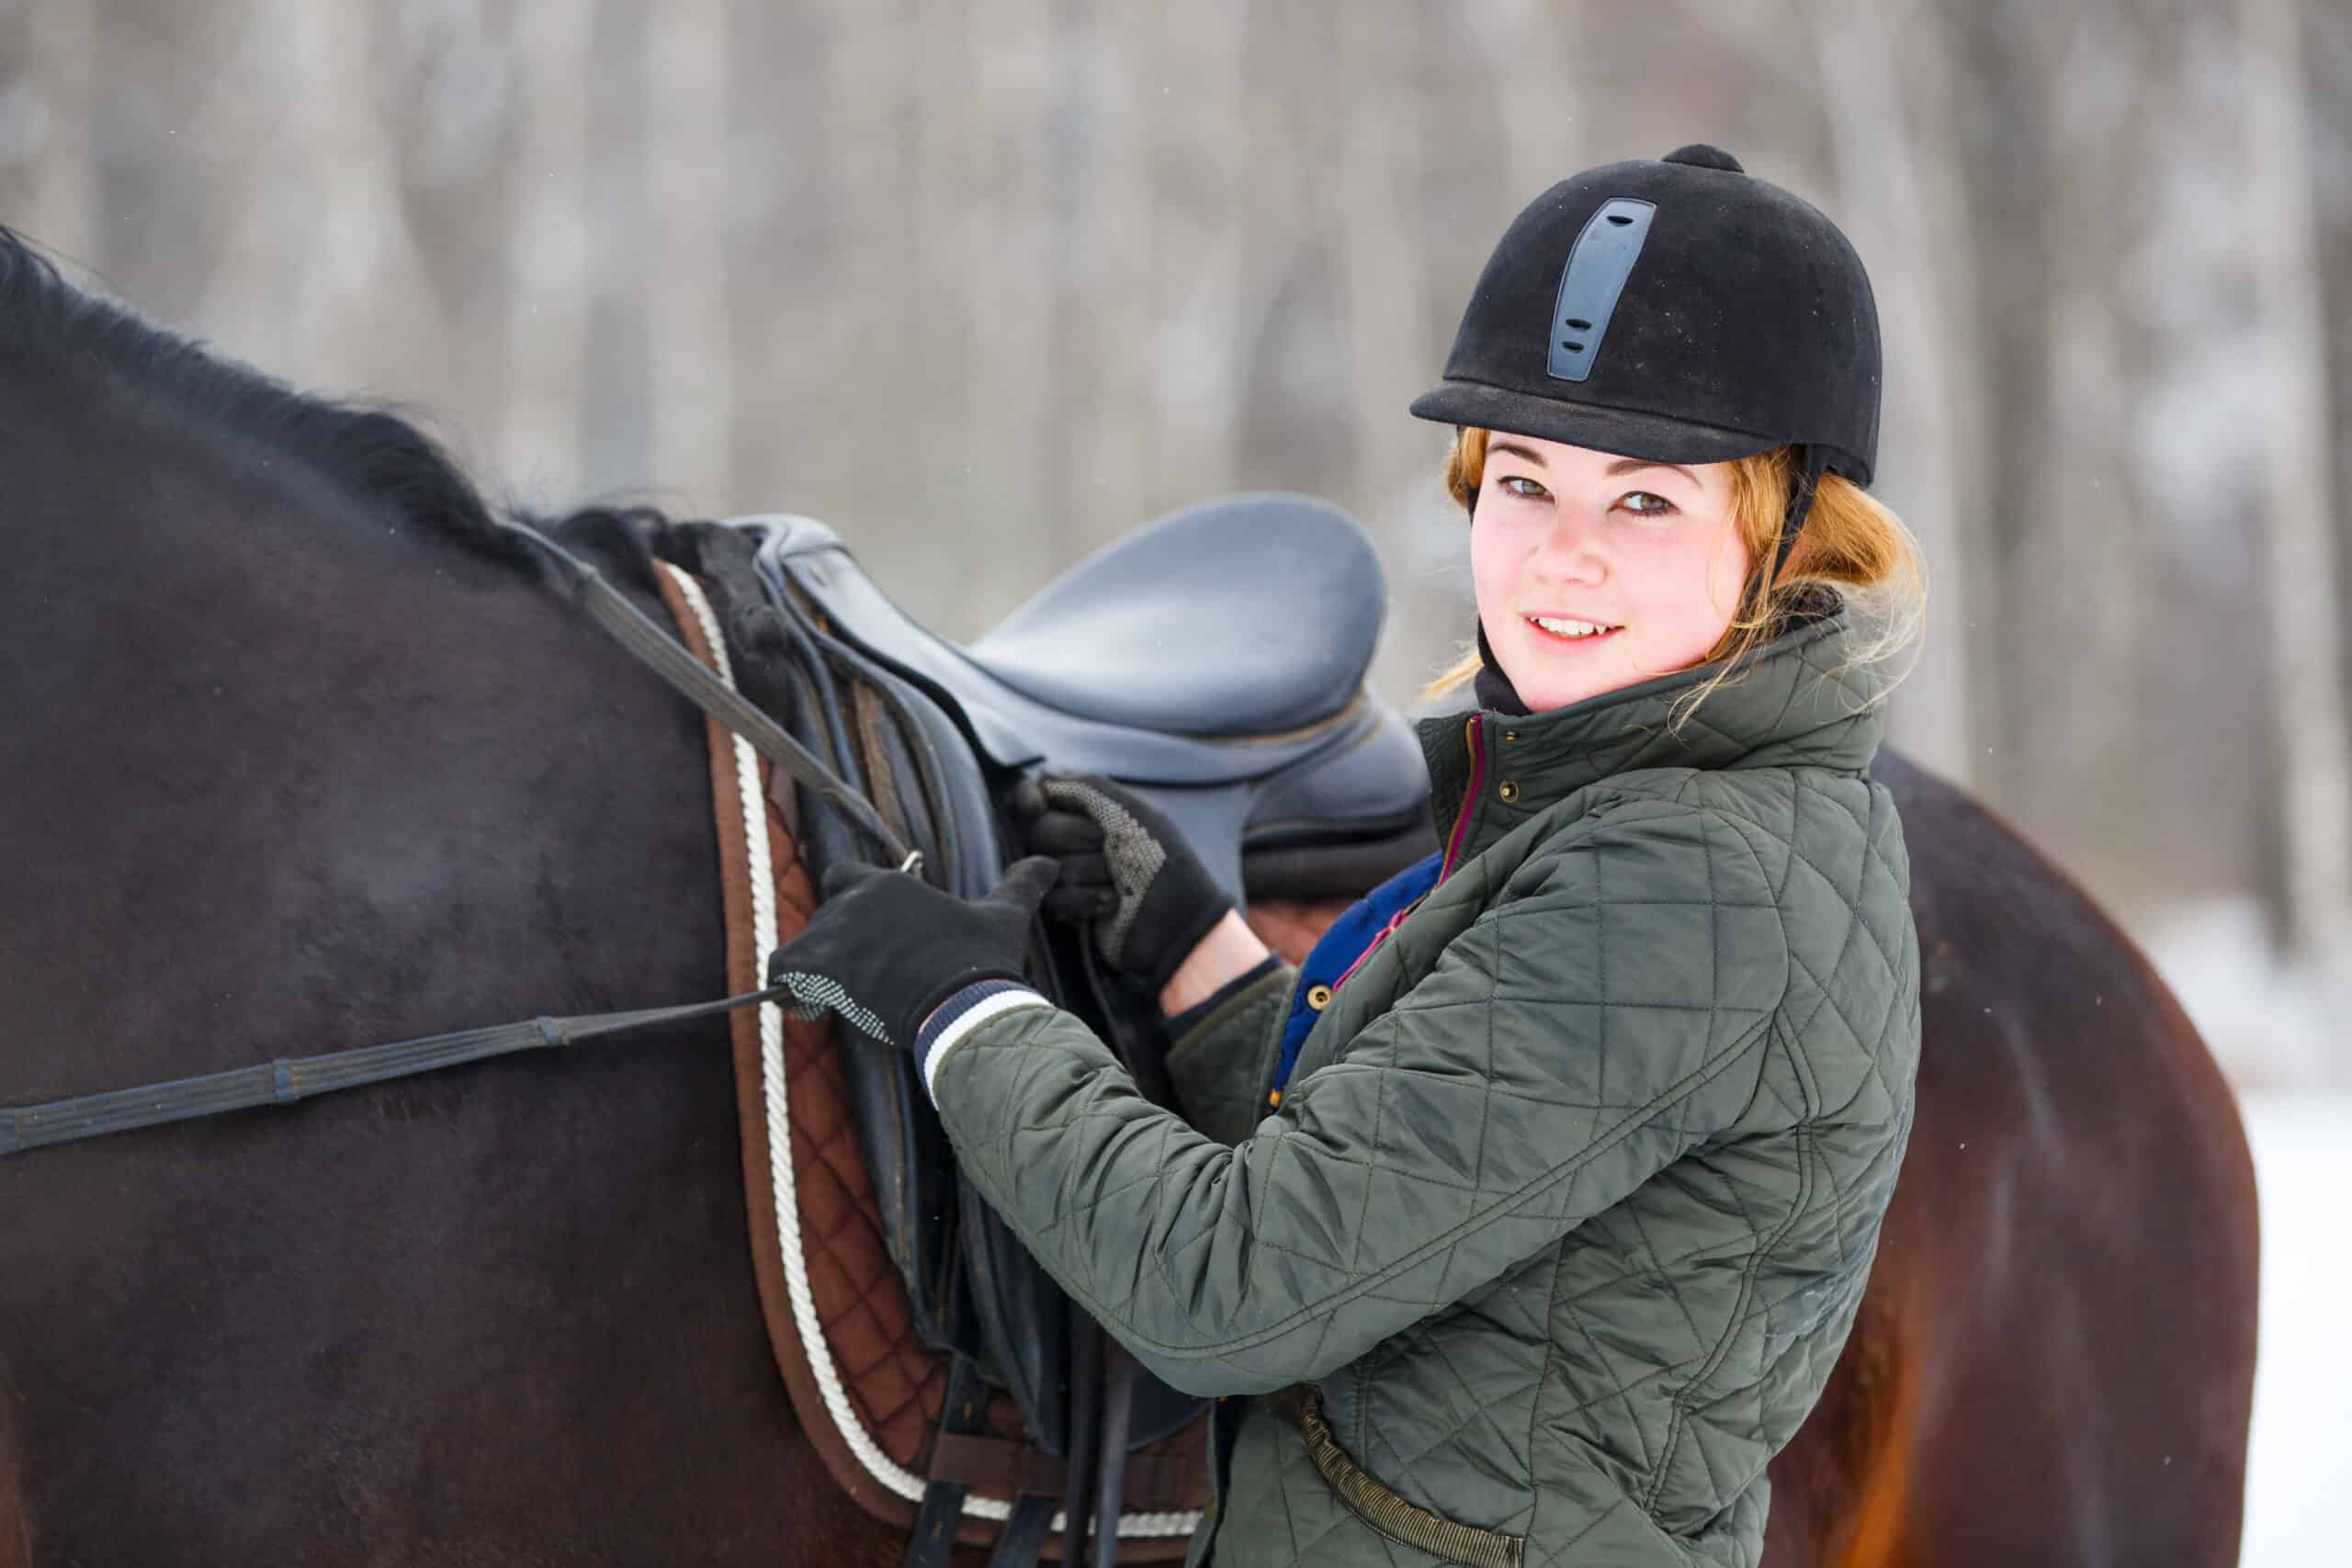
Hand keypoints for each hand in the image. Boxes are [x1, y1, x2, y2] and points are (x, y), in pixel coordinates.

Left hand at [764, 856, 1057, 1051]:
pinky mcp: (822, 967)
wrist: (967, 1006)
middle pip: (824, 917)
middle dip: (835, 948)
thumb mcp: (1004, 917)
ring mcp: (837, 933)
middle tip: (862, 982)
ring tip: (833, 999)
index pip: (845, 878)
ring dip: (812, 972)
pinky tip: (813, 1009)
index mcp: (892, 883)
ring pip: (801, 945)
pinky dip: (788, 991)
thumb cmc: (983, 962)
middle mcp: (858, 899)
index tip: (867, 942)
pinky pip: (780, 971)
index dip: (848, 908)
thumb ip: (1021, 885)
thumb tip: (1049, 861)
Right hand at [1009, 775, 1233, 992]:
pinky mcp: (1067, 908)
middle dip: (1077, 837)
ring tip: (1119, 882)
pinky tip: (1110, 903)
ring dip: (1088, 872)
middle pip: (1038, 829)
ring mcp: (1069, 874)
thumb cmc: (1162, 859)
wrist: (1176, 919)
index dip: (1029, 799)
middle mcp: (1074, 838)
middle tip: (1108, 848)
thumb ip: (1088, 787)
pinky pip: (1051, 897)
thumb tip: (1045, 780)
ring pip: (1043, 865)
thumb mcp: (1133, 812)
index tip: (1036, 807)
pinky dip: (1084, 899)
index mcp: (1091, 809)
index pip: (1037, 795)